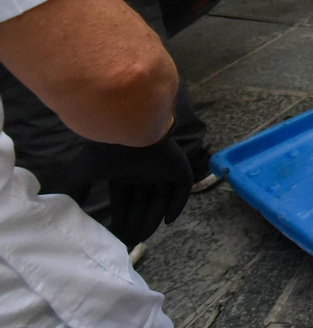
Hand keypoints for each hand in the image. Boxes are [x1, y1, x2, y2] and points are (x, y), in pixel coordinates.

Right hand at [73, 131, 191, 247]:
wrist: (129, 131)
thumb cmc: (105, 152)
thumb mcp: (83, 174)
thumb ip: (76, 191)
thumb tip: (70, 209)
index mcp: (124, 171)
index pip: (124, 199)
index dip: (121, 217)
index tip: (117, 235)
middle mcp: (143, 170)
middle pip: (143, 202)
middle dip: (137, 221)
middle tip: (131, 240)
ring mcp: (162, 168)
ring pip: (160, 198)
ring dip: (153, 218)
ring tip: (143, 236)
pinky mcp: (179, 166)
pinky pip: (182, 188)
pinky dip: (177, 205)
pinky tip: (169, 221)